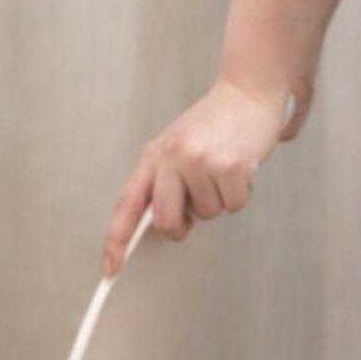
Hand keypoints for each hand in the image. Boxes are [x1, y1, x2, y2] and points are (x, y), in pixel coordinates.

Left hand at [101, 77, 306, 274]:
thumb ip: (163, 180)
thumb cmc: (214, 123)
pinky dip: (240, 193)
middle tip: (197, 202)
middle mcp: (173, 158)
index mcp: (154, 155)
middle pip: (166, 221)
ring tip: (223, 168)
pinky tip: (240, 167)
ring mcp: (201, 162)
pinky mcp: (231, 167)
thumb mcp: (177, 146)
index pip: (128, 203)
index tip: (111, 267)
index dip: (116, 239)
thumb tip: (162, 223)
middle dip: (183, 223)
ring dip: (219, 198)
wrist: (248, 92)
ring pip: (207, 215)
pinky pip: (233, 206)